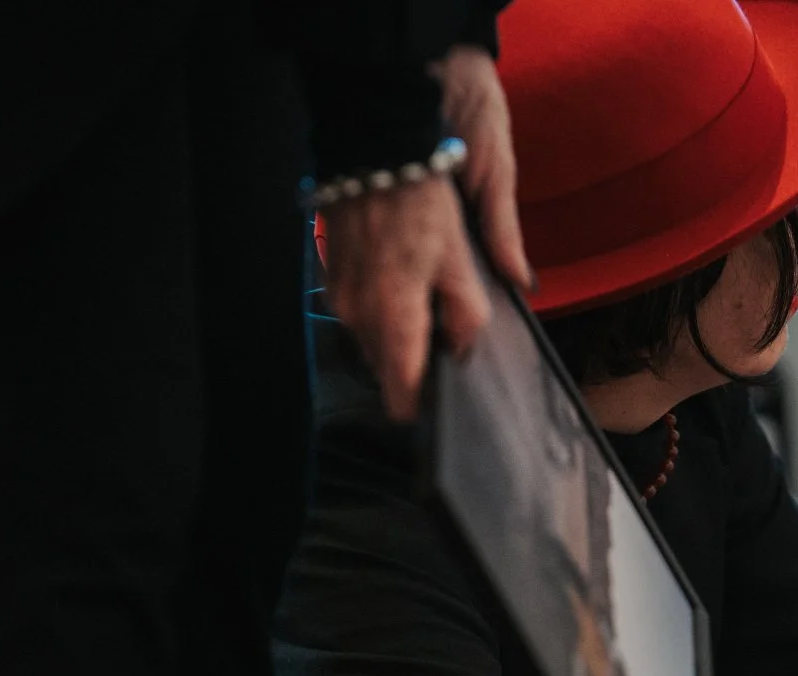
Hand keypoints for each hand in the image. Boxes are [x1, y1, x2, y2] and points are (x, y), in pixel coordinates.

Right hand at [318, 47, 528, 422]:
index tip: (441, 403)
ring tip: (427, 304)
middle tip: (446, 342)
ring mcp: (338, 295)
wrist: (376, 148)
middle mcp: (357, 313)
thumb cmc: (423, 200)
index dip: (422, 405)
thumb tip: (465, 349)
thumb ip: (466, 314)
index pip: (400, 393)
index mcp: (393, 315)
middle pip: (386, 369)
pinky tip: (403, 281)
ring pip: (371, 341)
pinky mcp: (331, 277)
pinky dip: (381, 310)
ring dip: (398, 335)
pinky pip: (358, 313)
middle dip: (414, 365)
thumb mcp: (459, 258)